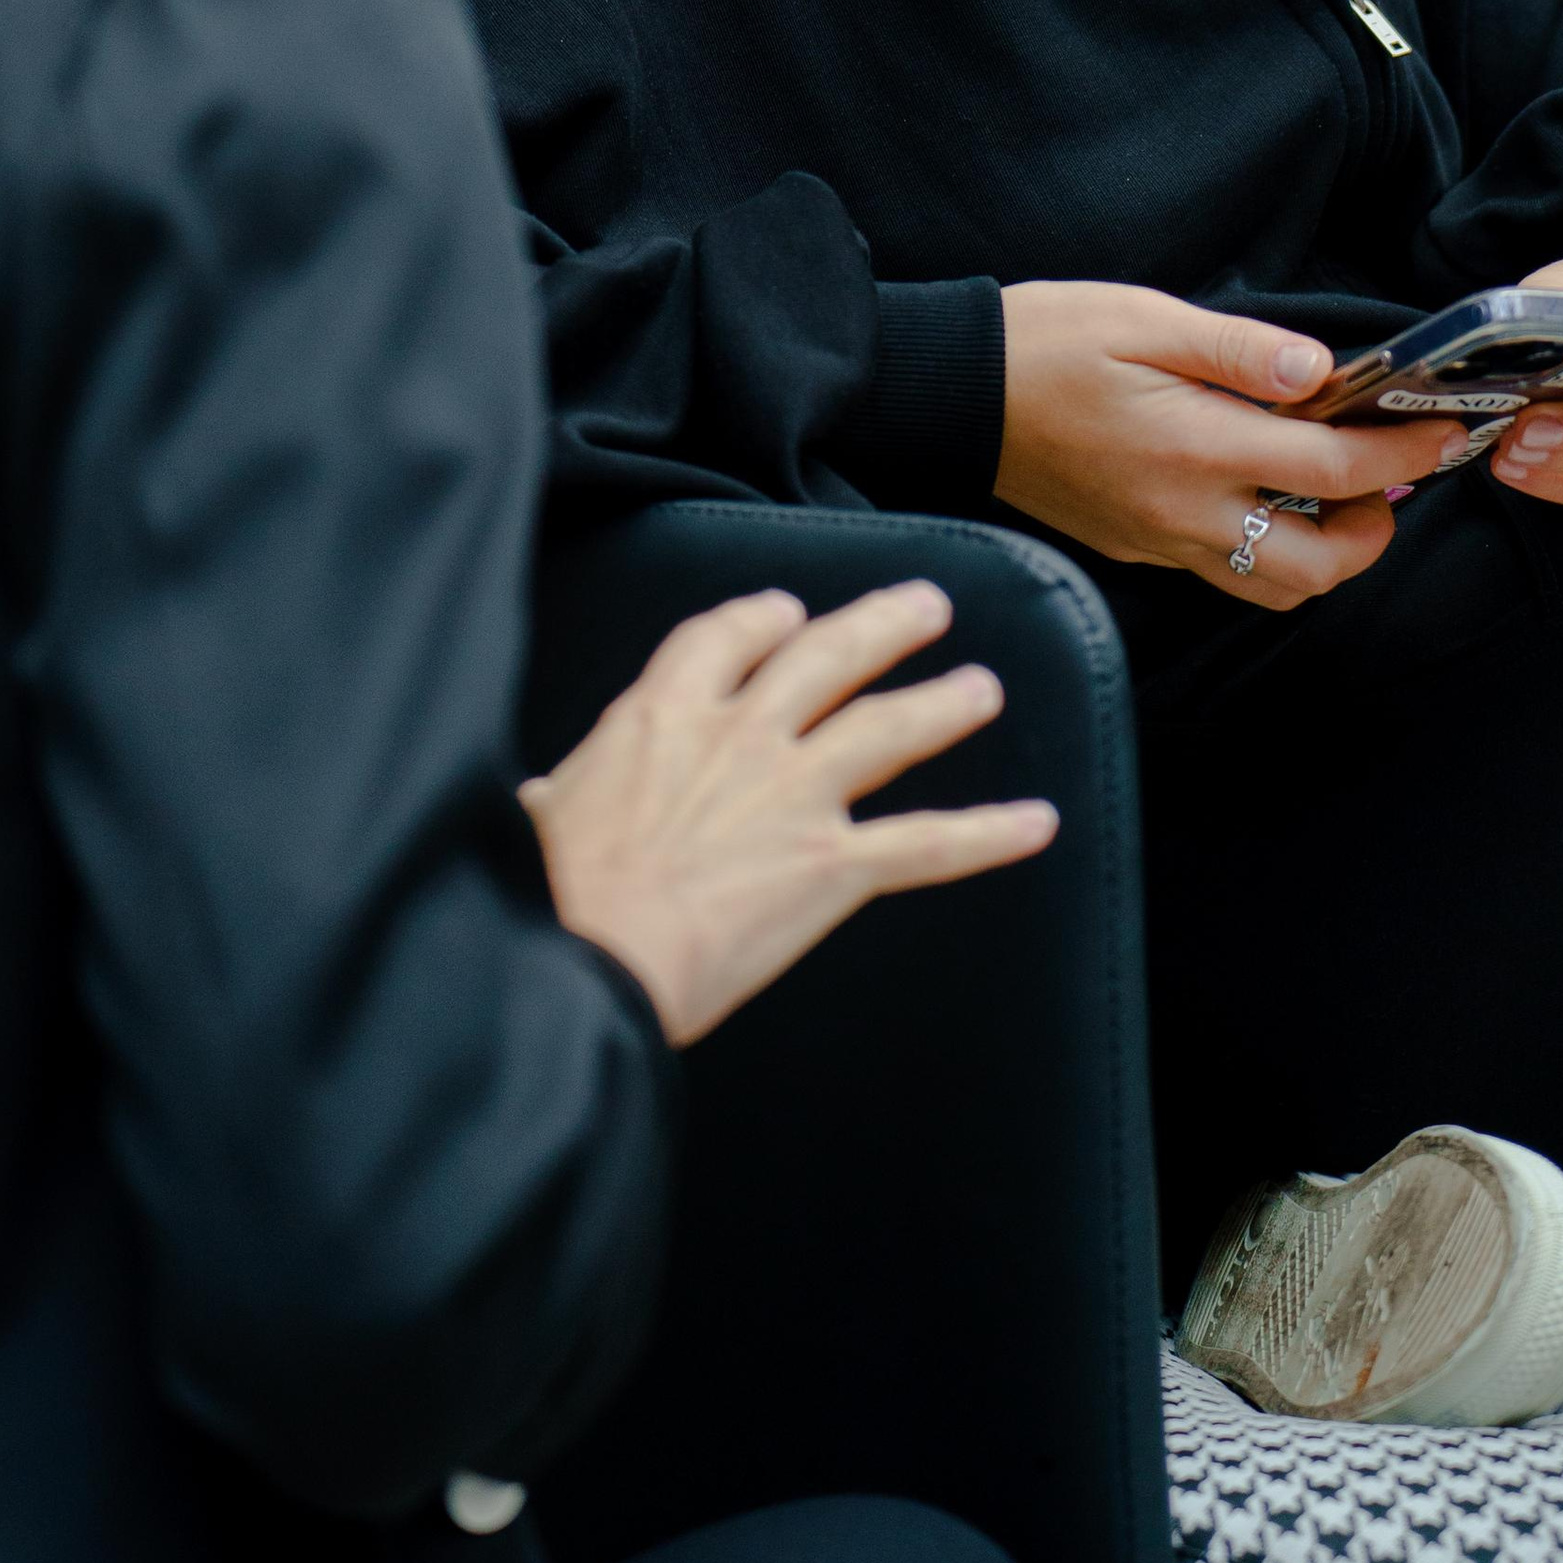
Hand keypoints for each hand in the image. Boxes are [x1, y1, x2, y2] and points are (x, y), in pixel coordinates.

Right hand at [521, 581, 1055, 1046]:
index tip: (787, 612)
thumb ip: (547, 800)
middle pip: (825, 656)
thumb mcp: (531, 817)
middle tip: (925, 606)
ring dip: (943, 703)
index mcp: (662, 715)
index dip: (764, 619)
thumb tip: (525, 807)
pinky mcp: (831, 865)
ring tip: (983, 686)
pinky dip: (989, 833)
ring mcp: (793, 794)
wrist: (591, 957)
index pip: (724, 636)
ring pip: (888, 728)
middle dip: (880, 626)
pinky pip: (927, 843)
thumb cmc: (550, 895)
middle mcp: (739, 735)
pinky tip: (1037, 823)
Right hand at [995, 281, 1470, 610]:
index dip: (1405, 452)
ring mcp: (1159, 541)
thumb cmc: (1045, 341)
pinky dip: (1266, 546)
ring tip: (1329, 488)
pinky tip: (1259, 489)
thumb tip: (1323, 371)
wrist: (952, 393)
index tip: (1445, 429)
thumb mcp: (1142, 317)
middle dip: (1374, 527)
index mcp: (1196, 448)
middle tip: (1384, 471)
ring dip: (1323, 551)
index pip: (1336, 468)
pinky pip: (1224, 571)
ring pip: (1274, 587)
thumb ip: (1239, 350)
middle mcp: (1184, 514)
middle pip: (1319, 567)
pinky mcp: (1137, 548)